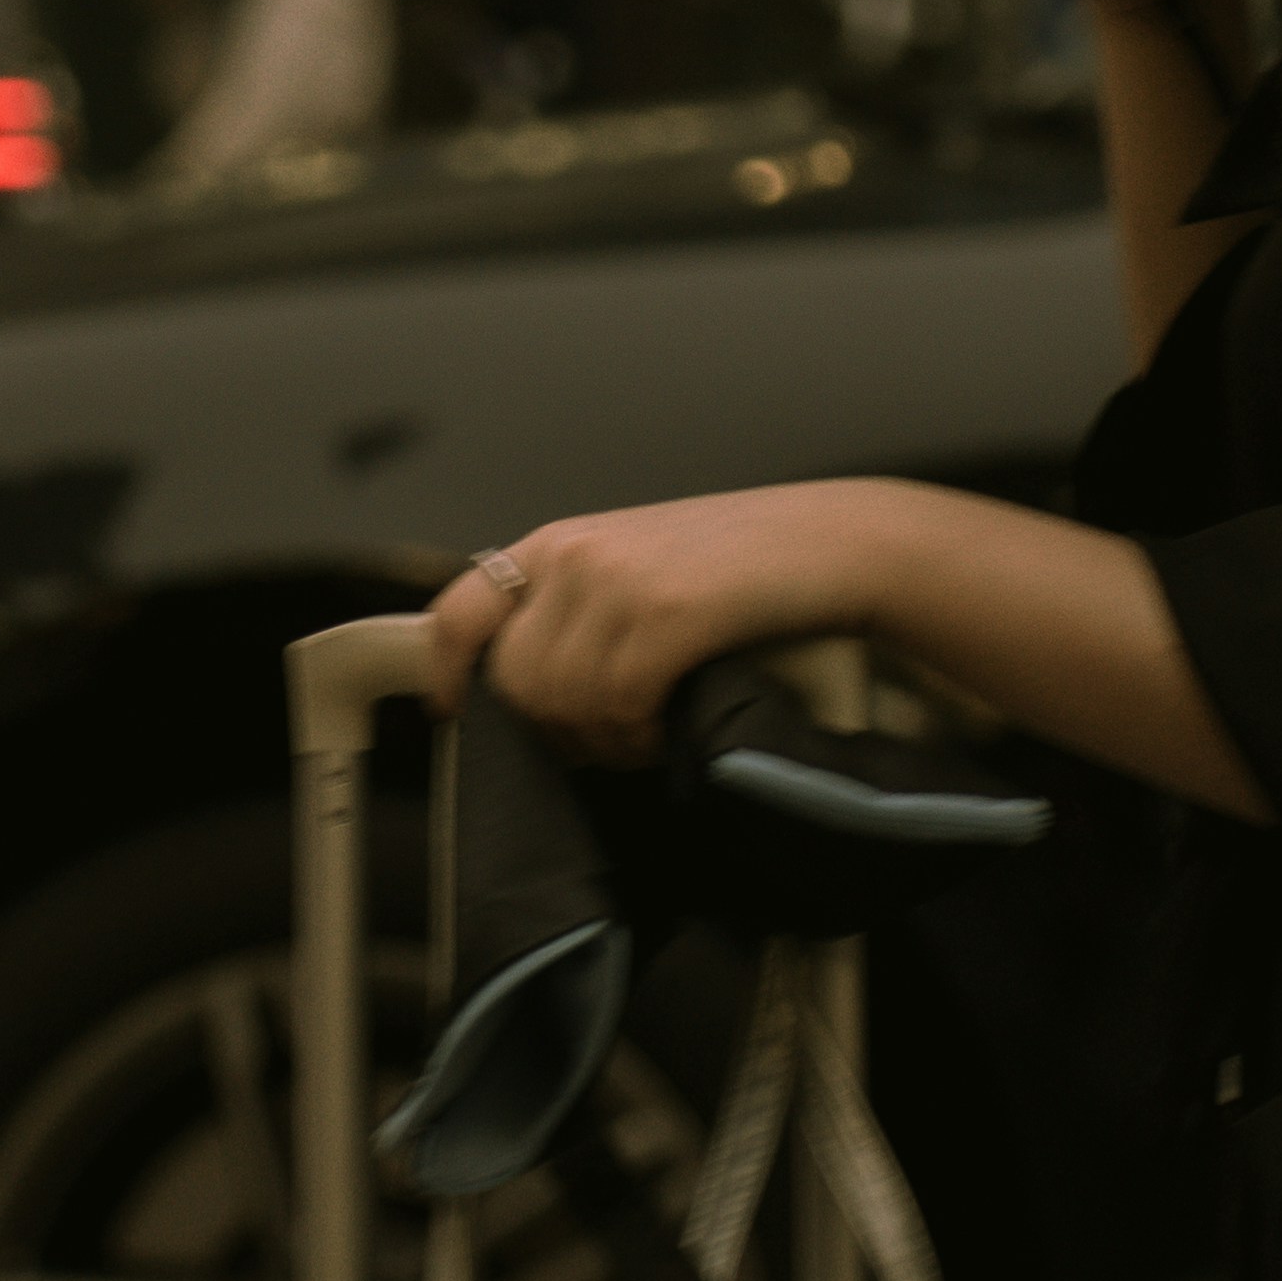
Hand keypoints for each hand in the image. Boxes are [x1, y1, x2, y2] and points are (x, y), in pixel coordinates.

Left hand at [419, 485, 883, 758]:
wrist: (834, 544)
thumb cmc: (746, 566)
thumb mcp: (641, 565)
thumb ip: (580, 608)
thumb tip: (534, 691)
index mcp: (560, 542)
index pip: (458, 609)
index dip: (447, 673)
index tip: (458, 714)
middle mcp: (575, 554)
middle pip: (514, 680)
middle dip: (555, 728)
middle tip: (607, 737)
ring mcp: (617, 580)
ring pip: (564, 702)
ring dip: (605, 739)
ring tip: (648, 730)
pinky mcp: (665, 612)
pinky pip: (618, 706)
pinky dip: (641, 736)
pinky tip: (670, 725)